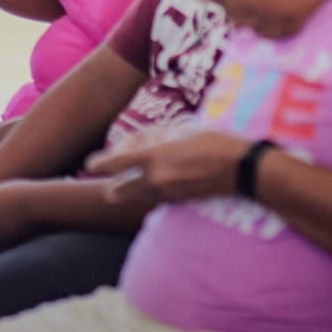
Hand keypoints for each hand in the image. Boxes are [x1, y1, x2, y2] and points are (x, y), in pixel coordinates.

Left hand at [86, 126, 250, 204]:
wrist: (241, 169)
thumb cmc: (210, 140)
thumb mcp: (177, 130)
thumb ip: (150, 138)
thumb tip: (131, 146)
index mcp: (154, 157)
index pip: (115, 164)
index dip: (99, 164)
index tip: (89, 165)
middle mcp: (157, 180)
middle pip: (119, 190)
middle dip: (112, 185)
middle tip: (111, 177)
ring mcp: (168, 194)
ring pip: (136, 196)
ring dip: (128, 190)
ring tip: (126, 182)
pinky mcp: (179, 202)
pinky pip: (154, 199)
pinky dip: (149, 192)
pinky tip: (156, 183)